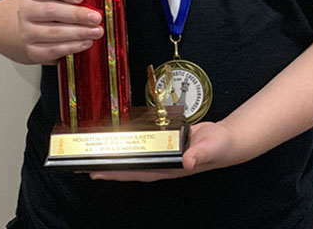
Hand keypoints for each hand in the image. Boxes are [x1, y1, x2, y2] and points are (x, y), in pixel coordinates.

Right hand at [18, 0, 102, 63]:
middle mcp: (26, 10)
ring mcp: (27, 31)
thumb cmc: (50, 6)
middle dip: (77, 15)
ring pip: (53, 32)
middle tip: (96, 18)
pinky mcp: (32, 50)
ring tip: (96, 31)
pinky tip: (86, 42)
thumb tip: (94, 0)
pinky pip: (53, 50)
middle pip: (51, 11)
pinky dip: (72, 47)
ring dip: (78, 32)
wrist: (31, 28)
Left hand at [89, 120, 239, 182]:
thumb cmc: (219, 146)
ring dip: (118, 156)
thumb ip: (198, 154)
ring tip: (98, 152)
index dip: (116, 174)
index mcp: (169, 168)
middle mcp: (163, 164)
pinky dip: (132, 143)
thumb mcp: (210, 148)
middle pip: (131, 167)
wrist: (227, 140)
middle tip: (85, 164)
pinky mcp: (167, 144)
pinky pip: (145, 146)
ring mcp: (164, 155)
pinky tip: (123, 139)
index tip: (96, 173)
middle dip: (109, 167)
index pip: (137, 172)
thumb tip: (187, 161)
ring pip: (136, 157)